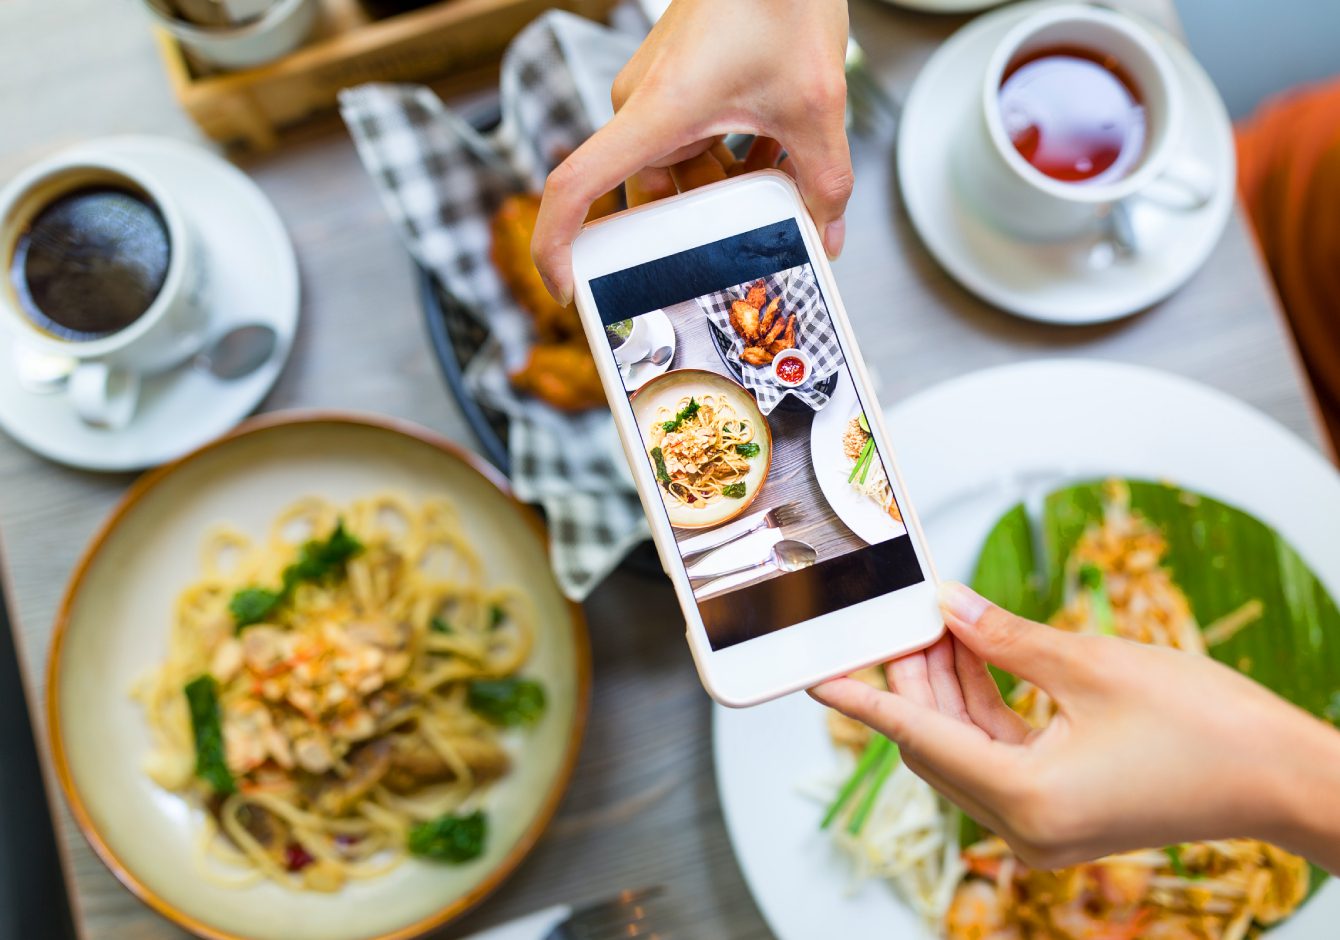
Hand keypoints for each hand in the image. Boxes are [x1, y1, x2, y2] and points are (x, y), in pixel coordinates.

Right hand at [531, 0, 852, 304]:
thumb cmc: (778, 0)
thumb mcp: (816, 107)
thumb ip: (824, 182)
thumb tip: (828, 235)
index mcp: (654, 113)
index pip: (574, 188)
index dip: (555, 246)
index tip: (569, 287)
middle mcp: (641, 103)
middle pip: (651, 192)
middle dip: (699, 222)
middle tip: (742, 245)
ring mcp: (658, 91)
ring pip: (682, 168)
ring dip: (727, 186)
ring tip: (779, 190)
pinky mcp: (679, 80)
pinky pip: (695, 139)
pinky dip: (733, 155)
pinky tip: (779, 154)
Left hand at [811, 582, 1339, 873]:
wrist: (1285, 775)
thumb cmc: (1207, 726)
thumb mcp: (1091, 666)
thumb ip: (1004, 638)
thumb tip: (945, 608)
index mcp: (1027, 800)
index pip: (917, 739)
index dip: (862, 700)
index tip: (817, 675)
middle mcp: (1027, 827)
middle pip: (937, 743)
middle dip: (913, 677)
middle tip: (896, 616)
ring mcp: (1044, 824)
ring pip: (965, 746)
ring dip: (948, 686)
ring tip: (935, 621)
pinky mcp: (1062, 810)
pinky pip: (1000, 754)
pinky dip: (983, 705)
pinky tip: (971, 651)